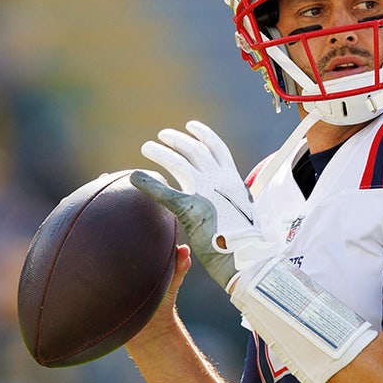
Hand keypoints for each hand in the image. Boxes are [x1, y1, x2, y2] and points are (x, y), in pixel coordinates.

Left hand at [133, 121, 271, 288]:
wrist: (246, 256)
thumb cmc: (244, 240)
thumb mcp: (242, 211)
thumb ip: (231, 199)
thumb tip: (226, 198)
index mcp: (233, 179)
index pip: (217, 148)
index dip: (203, 135)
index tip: (191, 127)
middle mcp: (220, 180)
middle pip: (195, 150)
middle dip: (177, 140)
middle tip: (163, 135)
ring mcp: (205, 192)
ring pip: (179, 163)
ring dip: (161, 153)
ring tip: (147, 147)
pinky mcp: (190, 208)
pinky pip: (164, 192)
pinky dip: (149, 183)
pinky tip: (136, 177)